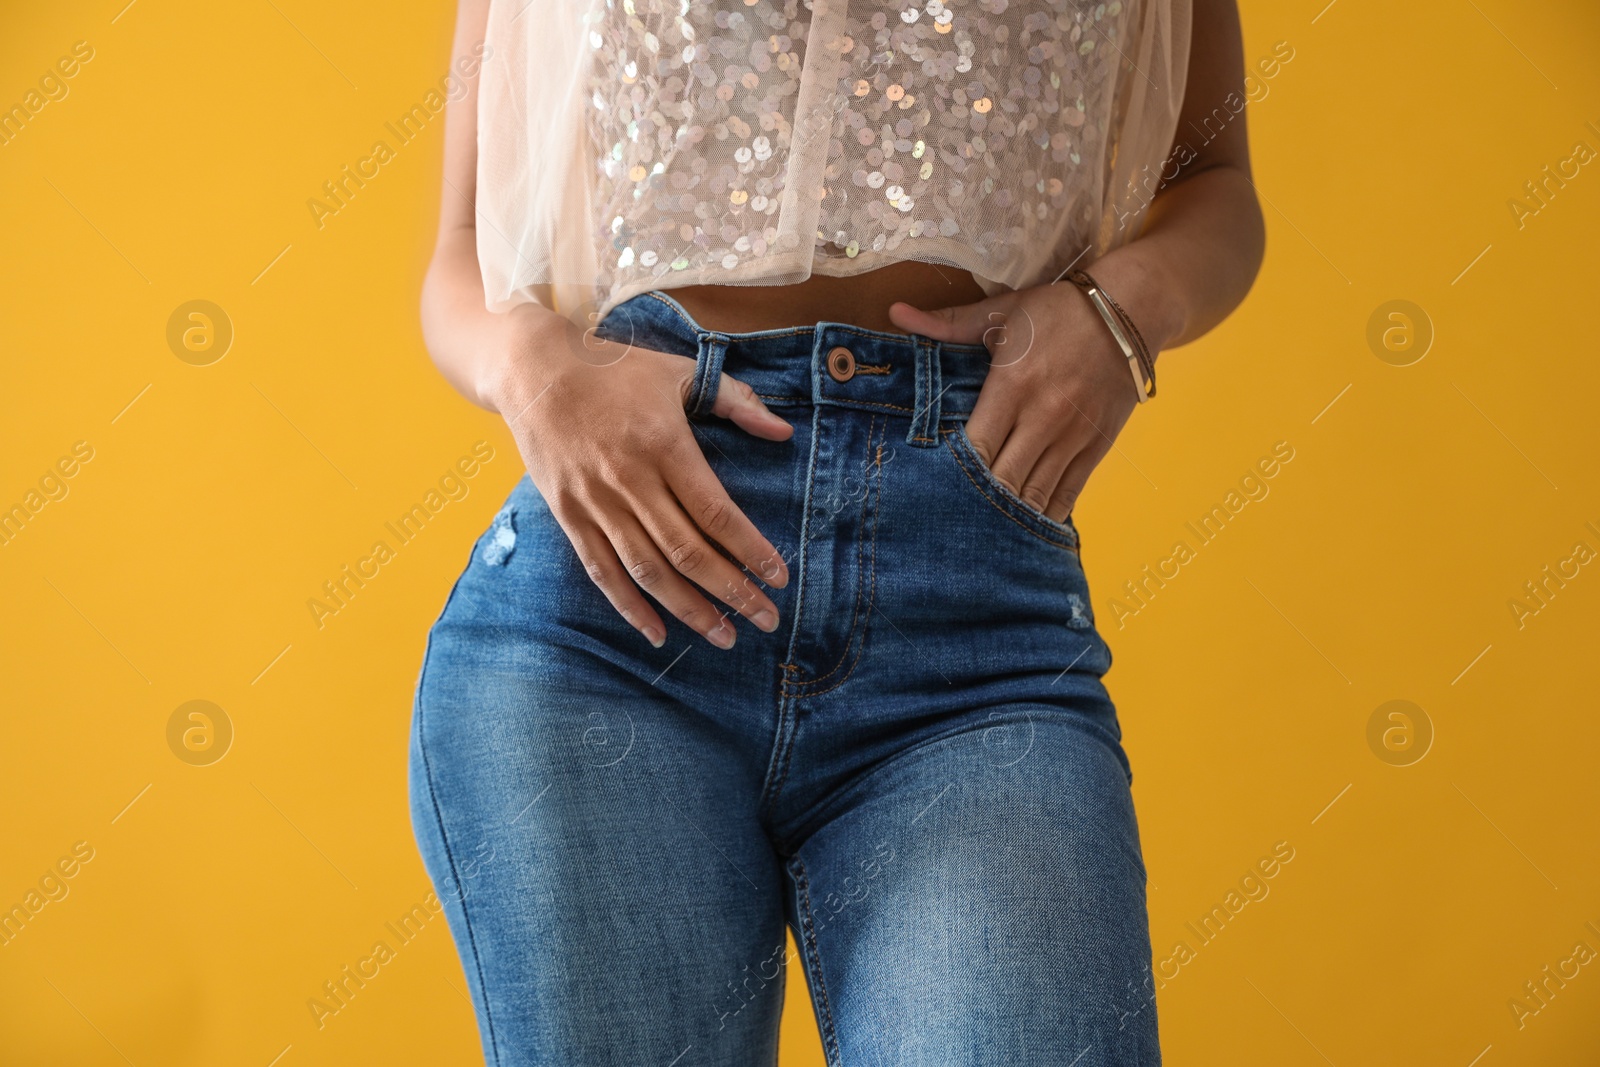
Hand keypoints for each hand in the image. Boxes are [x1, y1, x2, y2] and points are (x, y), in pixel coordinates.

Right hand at [487, 311, 792, 648]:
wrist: (532, 369)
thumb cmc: (615, 370)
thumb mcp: (679, 372)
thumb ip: (736, 400)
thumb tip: (783, 434)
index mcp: (664, 444)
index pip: (715, 512)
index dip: (750, 550)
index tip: (780, 577)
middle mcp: (629, 479)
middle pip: (687, 551)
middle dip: (732, 591)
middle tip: (767, 619)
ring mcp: (595, 502)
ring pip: (647, 570)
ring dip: (689, 609)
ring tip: (724, 636)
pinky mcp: (568, 515)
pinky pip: (601, 571)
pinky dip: (630, 607)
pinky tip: (659, 634)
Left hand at [888, 281, 1146, 523]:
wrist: (1130, 310)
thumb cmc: (1058, 311)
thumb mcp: (1001, 313)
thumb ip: (947, 323)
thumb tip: (895, 312)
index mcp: (1012, 386)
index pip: (977, 447)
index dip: (956, 473)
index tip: (936, 487)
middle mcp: (1042, 417)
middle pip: (1004, 479)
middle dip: (979, 503)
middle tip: (953, 522)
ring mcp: (1073, 436)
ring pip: (1036, 493)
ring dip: (1011, 516)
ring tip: (984, 534)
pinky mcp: (1097, 446)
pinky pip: (1068, 492)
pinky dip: (1047, 513)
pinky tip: (1027, 528)